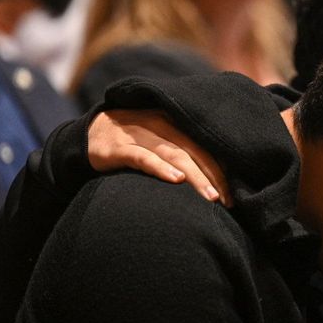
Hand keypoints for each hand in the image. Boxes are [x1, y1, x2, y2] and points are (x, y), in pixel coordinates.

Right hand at [87, 109, 231, 205]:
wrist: (88, 134)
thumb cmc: (133, 142)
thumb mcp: (159, 140)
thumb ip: (183, 151)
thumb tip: (216, 178)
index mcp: (174, 122)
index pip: (203, 145)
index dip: (221, 169)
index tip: (234, 194)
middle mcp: (160, 124)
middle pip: (193, 150)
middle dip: (213, 177)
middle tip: (228, 201)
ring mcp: (139, 134)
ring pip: (174, 154)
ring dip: (195, 176)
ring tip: (210, 196)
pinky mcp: (118, 147)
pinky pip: (143, 157)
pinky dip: (160, 167)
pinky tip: (175, 179)